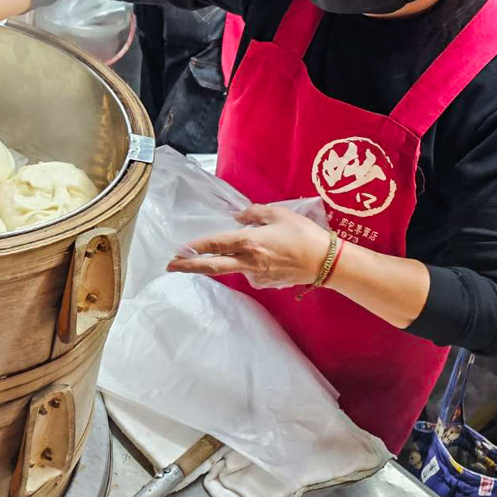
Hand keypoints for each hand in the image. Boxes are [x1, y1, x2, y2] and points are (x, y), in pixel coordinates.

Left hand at [166, 204, 331, 288]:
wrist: (326, 262)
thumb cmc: (304, 234)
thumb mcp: (279, 214)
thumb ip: (254, 214)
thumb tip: (238, 217)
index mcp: (249, 243)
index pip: (215, 244)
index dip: (195, 247)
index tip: (178, 249)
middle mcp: (248, 262)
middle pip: (212, 266)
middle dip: (189, 266)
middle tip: (170, 266)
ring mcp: (256, 276)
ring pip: (233, 268)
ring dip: (226, 260)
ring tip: (243, 248)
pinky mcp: (266, 283)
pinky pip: (250, 272)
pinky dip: (248, 264)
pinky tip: (266, 256)